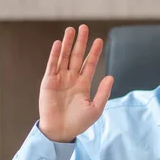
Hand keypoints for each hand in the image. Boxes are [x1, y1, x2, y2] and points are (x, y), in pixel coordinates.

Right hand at [39, 24, 113, 142]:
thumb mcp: (95, 108)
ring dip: (67, 44)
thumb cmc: (78, 123)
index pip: (89, 64)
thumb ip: (103, 92)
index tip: (99, 40)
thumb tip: (111, 76)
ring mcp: (59, 79)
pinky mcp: (48, 82)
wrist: (60, 131)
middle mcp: (71, 79)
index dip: (94, 52)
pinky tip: (58, 44)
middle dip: (80, 42)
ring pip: (64, 57)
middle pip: (76, 56)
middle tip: (84, 28)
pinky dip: (55, 54)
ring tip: (71, 30)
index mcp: (83, 85)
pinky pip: (52, 65)